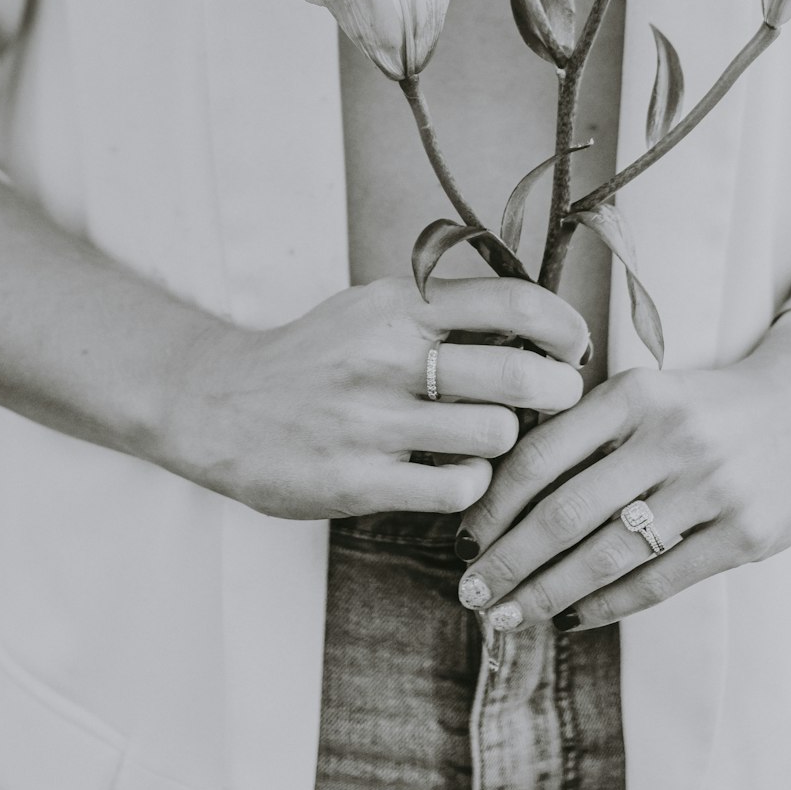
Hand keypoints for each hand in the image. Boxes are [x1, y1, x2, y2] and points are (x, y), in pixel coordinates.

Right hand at [156, 275, 587, 519]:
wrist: (217, 404)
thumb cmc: (312, 356)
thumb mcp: (370, 309)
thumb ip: (440, 310)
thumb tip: (535, 319)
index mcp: (396, 306)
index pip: (510, 303)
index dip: (562, 324)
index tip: (573, 346)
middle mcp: (386, 358)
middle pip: (517, 375)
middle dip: (557, 391)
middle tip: (558, 398)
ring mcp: (371, 421)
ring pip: (494, 434)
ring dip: (508, 440)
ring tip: (492, 437)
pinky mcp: (358, 480)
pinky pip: (457, 486)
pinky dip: (473, 484)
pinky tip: (457, 474)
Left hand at [455, 308, 790, 630]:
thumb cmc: (710, 403)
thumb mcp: (649, 393)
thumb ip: (590, 432)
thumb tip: (505, 493)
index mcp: (634, 395)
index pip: (541, 454)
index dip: (494, 504)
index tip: (464, 538)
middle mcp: (668, 437)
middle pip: (564, 514)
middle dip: (508, 562)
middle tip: (472, 594)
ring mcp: (710, 488)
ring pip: (607, 555)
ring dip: (548, 593)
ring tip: (511, 615)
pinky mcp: (745, 534)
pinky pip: (661, 580)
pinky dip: (610, 604)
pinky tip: (576, 616)